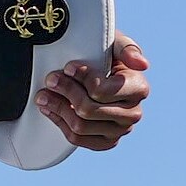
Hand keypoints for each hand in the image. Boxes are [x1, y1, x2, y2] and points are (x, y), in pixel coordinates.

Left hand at [38, 33, 151, 150]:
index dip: (81, 78)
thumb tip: (142, 64)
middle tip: (51, 79)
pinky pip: (77, 139)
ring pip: (80, 126)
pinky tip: (50, 108)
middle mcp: (133, 113)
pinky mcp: (104, 142)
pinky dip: (59, 122)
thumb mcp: (115, 43)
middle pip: (88, 109)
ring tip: (44, 94)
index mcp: (139, 89)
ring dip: (57, 107)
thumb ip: (127, 48)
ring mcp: (119, 130)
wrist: (96, 68)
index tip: (68, 67)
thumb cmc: (105, 54)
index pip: (101, 91)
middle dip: (65, 91)